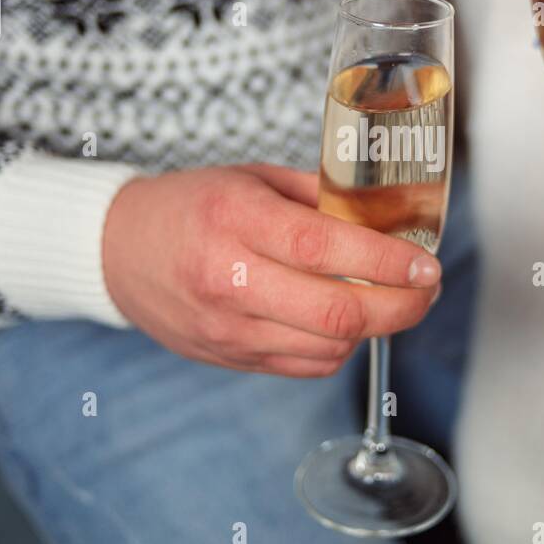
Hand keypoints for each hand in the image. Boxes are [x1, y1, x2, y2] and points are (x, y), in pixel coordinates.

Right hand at [101, 164, 440, 377]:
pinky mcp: (229, 358)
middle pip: (337, 313)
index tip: (426, 263)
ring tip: (389, 300)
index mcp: (237, 218)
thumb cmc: (191, 206)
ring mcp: (228, 327)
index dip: (388, 263)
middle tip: (426, 289)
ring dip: (374, 328)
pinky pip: (307, 365)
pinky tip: (344, 320)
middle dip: (401, 307)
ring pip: (329, 347)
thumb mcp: (253, 179)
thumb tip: (389, 215)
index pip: (327, 249)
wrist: (118, 251)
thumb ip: (320, 196)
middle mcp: (230, 278)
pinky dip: (339, 346)